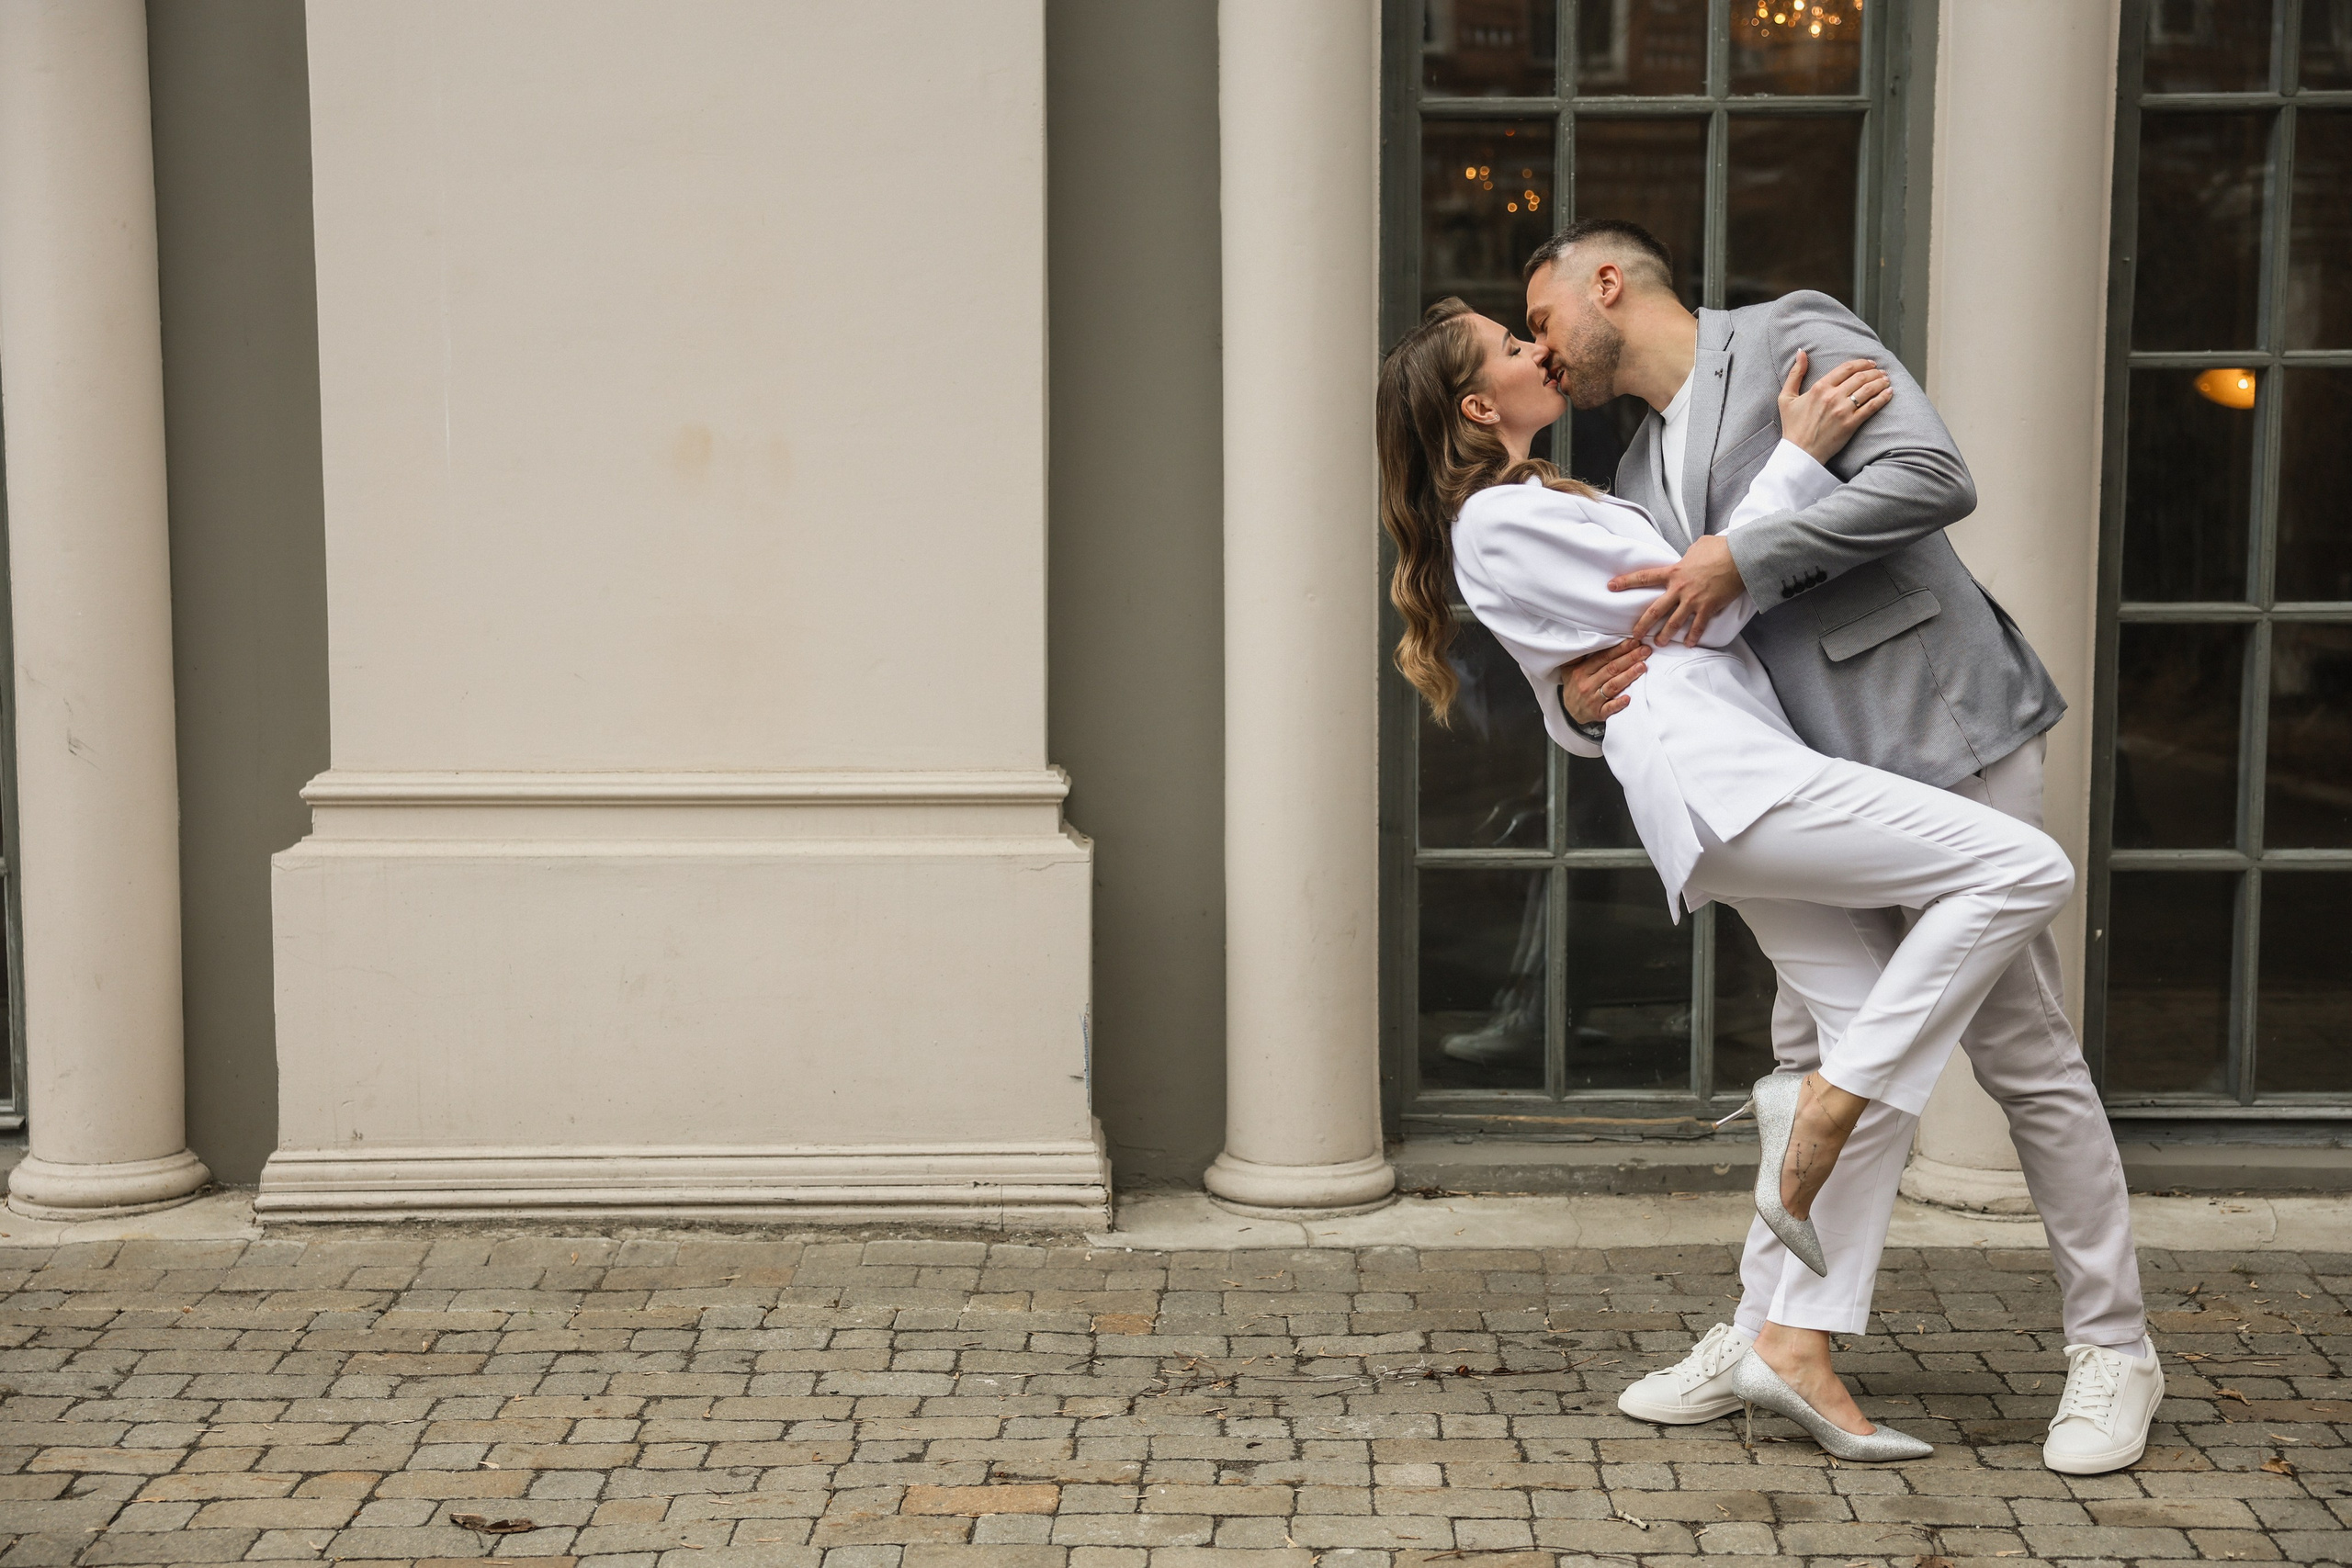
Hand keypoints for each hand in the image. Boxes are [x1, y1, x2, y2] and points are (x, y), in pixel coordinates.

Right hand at [1558, 638, 1649, 725]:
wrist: (1569, 711)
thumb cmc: (1575, 685)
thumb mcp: (1569, 668)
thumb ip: (1579, 655)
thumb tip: (1589, 639)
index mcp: (1581, 671)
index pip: (1603, 657)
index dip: (1620, 649)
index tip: (1634, 642)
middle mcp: (1587, 684)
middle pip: (1611, 669)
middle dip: (1630, 658)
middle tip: (1645, 650)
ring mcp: (1592, 699)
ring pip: (1613, 686)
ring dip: (1628, 676)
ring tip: (1642, 667)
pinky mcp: (1598, 713)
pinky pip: (1609, 708)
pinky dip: (1618, 703)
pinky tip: (1629, 698)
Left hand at [1610, 533, 1745, 646]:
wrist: (1740, 557)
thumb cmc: (1720, 548)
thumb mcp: (1698, 546)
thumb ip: (1687, 555)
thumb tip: (1687, 556)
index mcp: (1674, 571)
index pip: (1644, 577)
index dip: (1626, 582)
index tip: (1611, 586)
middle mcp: (1680, 588)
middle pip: (1655, 610)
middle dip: (1642, 624)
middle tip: (1634, 635)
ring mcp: (1693, 600)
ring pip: (1674, 623)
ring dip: (1665, 635)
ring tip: (1659, 643)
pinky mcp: (1708, 608)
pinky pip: (1698, 626)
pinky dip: (1694, 636)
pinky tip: (1690, 644)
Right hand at [1777, 349, 1892, 464]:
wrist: (1800, 452)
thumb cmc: (1793, 426)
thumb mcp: (1786, 397)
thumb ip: (1795, 373)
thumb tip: (1801, 352)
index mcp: (1819, 387)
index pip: (1846, 368)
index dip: (1861, 363)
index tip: (1870, 363)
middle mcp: (1832, 396)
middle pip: (1860, 377)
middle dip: (1874, 372)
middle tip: (1881, 372)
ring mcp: (1843, 410)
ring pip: (1868, 389)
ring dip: (1881, 382)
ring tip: (1886, 380)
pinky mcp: (1850, 424)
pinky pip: (1871, 407)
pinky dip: (1883, 397)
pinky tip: (1889, 393)